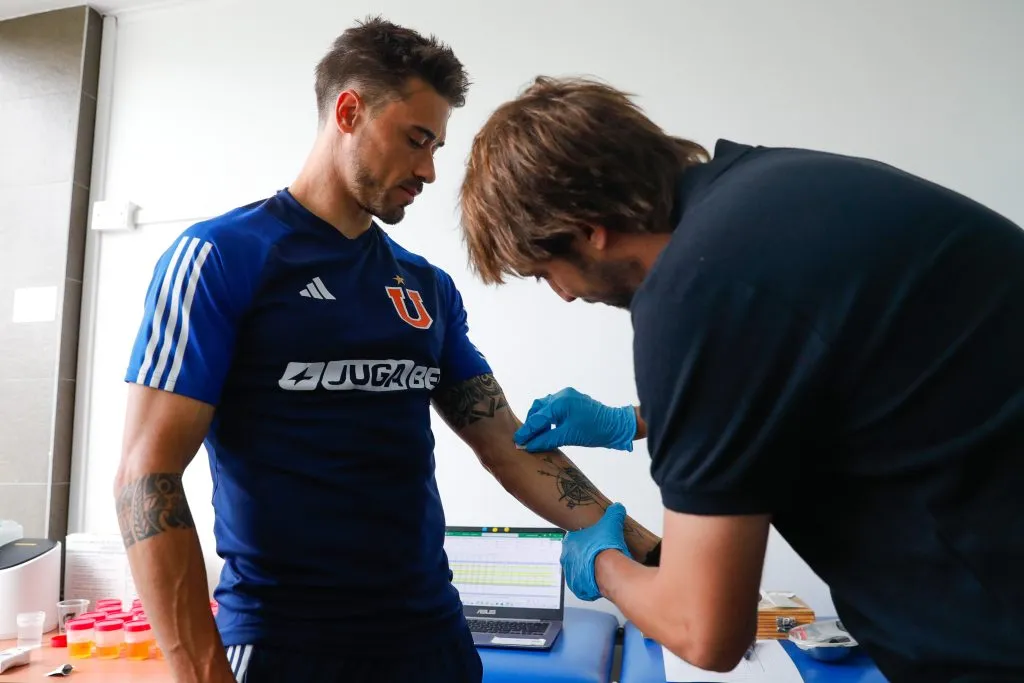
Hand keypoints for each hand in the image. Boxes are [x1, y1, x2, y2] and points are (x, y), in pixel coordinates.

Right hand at [514, 388, 636, 451]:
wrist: (617, 426)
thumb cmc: (596, 431)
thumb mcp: (569, 437)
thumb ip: (546, 440)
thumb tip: (528, 446)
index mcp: (560, 402)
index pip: (537, 418)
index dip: (526, 431)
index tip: (517, 441)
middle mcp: (562, 395)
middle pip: (538, 408)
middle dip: (531, 423)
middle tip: (526, 439)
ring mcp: (568, 396)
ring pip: (545, 407)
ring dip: (539, 420)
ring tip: (537, 436)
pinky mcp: (573, 401)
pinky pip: (554, 408)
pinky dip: (548, 418)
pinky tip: (548, 430)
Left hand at [561, 502, 631, 600]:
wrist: (609, 570)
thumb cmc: (605, 548)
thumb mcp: (611, 522)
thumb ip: (614, 513)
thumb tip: (617, 508)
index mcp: (570, 542)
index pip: (575, 538)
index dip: (587, 539)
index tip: (595, 540)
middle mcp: (567, 558)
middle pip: (577, 555)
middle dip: (588, 554)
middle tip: (601, 554)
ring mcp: (572, 574)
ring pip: (580, 570)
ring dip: (589, 569)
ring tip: (603, 567)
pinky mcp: (579, 588)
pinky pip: (584, 585)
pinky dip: (592, 583)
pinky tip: (602, 579)